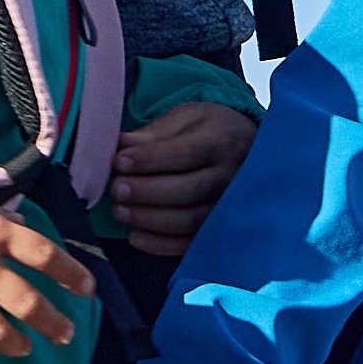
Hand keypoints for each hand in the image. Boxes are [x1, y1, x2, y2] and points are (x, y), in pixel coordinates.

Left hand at [108, 95, 258, 252]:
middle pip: (190, 190)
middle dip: (147, 192)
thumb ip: (155, 132)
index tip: (119, 161)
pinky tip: (134, 236)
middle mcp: (231, 176)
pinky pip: (192, 243)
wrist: (246, 150)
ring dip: (150, 219)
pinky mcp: (220, 229)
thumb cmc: (207, 131)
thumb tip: (120, 146)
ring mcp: (229, 206)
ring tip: (120, 211)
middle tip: (116, 189)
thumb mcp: (186, 118)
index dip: (150, 159)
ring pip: (191, 220)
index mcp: (221, 141)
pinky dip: (161, 245)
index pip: (187, 153)